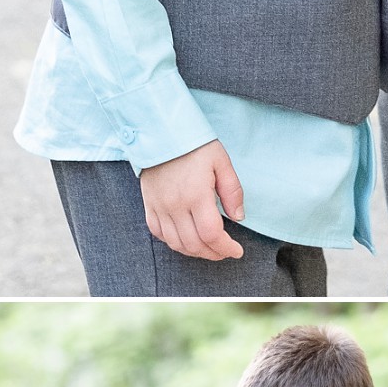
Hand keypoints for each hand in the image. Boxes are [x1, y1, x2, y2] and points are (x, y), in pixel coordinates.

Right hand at [140, 141, 243, 260]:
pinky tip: (186, 240)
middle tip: (226, 252)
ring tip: (209, 249)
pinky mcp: (149, 205)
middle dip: (213, 253)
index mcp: (196, 195)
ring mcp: (159, 207)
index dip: (226, 248)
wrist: (160, 133)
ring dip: (195, 252)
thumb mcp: (221, 162)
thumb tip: (238, 217)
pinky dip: (173, 242)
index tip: (237, 251)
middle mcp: (175, 205)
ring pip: (175, 243)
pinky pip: (158, 233)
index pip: (211, 234)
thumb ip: (232, 191)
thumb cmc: (194, 146)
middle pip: (194, 244)